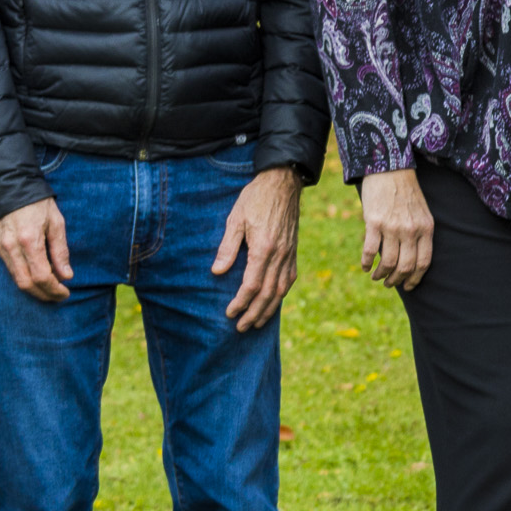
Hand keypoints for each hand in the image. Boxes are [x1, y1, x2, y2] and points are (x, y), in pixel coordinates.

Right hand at [0, 197, 72, 302]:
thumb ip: (60, 251)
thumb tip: (67, 276)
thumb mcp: (56, 222)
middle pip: (27, 284)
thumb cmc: (38, 203)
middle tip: (59, 296)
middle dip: (45, 294)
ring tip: (51, 290)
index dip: (54, 289)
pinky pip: (10, 271)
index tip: (66, 292)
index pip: (42, 276)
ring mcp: (1, 249)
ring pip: (16, 280)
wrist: (9, 187)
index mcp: (29, 240)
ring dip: (34, 290)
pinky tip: (37, 278)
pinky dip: (25, 279)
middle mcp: (12, 248)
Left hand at [214, 166, 302, 327]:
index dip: (240, 302)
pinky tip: (273, 302)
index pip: (252, 285)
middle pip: (267, 293)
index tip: (229, 313)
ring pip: (281, 290)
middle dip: (253, 313)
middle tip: (240, 327)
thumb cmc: (255, 198)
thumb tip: (217, 272)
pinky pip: (289, 279)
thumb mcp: (236, 219)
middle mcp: (280, 255)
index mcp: (264, 248)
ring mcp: (289, 254)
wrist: (282, 183)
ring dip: (268, 310)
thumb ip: (227, 247)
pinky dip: (281, 295)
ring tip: (256, 322)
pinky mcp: (293, 251)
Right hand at [359, 168, 435, 290]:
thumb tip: (410, 259)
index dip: (415, 279)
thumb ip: (419, 234)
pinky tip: (365, 266)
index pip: (423, 262)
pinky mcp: (374, 222)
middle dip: (396, 281)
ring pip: (387, 262)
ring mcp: (392, 227)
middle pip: (405, 267)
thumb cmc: (406, 192)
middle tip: (389, 284)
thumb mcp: (422, 212)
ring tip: (376, 276)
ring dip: (380, 274)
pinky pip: (369, 251)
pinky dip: (366, 262)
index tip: (409, 286)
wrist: (390, 169)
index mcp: (426, 228)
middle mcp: (411, 230)